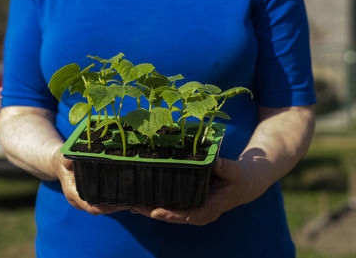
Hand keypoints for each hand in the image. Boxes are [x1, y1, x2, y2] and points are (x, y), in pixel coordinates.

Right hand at [52, 148, 128, 214]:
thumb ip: (69, 159)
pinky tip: (124, 198)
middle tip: (130, 202)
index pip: (90, 206)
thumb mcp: (64, 157)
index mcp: (72, 193)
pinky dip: (112, 203)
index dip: (105, 207)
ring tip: (131, 201)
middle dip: (114, 208)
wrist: (58, 166)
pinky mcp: (89, 199)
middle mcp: (78, 201)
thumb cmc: (63, 161)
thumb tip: (76, 157)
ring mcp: (83, 201)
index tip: (118, 205)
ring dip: (115, 207)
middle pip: (99, 210)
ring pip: (102, 209)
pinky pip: (101, 205)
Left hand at [131, 157, 264, 225]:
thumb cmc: (238, 177)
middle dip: (154, 213)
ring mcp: (195, 211)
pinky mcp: (191, 206)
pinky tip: (142, 202)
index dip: (172, 214)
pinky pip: (173, 209)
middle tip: (135, 207)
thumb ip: (225, 167)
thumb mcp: (234, 171)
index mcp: (211, 207)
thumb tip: (216, 161)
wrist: (244, 184)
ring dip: (152, 211)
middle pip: (175, 217)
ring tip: (132, 206)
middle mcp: (202, 213)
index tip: (156, 212)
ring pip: (171, 215)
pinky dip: (157, 206)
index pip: (189, 214)